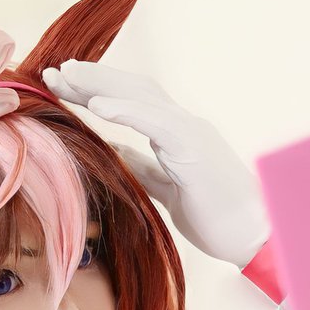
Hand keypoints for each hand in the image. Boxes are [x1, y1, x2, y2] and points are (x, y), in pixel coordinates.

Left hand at [41, 59, 270, 269]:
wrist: (256, 236)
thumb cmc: (217, 218)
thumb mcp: (167, 190)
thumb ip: (143, 168)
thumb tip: (113, 152)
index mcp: (177, 135)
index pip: (132, 102)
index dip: (98, 91)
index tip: (64, 86)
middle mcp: (184, 125)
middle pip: (132, 90)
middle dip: (92, 79)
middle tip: (53, 72)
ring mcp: (191, 133)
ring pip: (140, 96)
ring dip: (100, 84)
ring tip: (66, 77)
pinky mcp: (193, 150)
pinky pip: (154, 123)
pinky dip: (125, 109)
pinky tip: (96, 104)